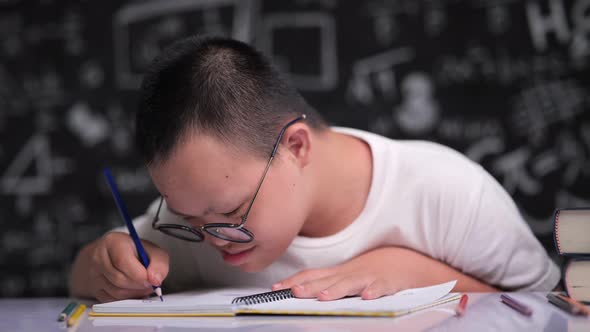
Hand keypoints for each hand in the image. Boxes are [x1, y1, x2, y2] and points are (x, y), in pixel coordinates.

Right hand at [70, 232, 168, 301]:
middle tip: (149, 285)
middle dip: (139, 286)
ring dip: (134, 294)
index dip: (139, 275)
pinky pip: (111, 301)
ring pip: (115, 292)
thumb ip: (159, 262)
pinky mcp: (94, 288)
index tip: (151, 280)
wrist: (112, 255)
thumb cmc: (133, 251)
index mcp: (112, 242)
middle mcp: (98, 257)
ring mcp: (93, 274)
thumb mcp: (151, 250)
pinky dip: (126, 300)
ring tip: (143, 287)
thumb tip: (156, 280)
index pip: (122, 261)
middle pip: (119, 279)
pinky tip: (133, 292)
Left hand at [272, 247, 471, 300]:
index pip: (312, 275)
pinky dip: (374, 291)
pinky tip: (367, 297)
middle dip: (309, 287)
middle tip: (293, 292)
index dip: (294, 281)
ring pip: (351, 284)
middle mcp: (351, 273)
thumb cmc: (374, 269)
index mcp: (340, 272)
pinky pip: (382, 287)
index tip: (276, 288)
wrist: (408, 261)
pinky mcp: (389, 283)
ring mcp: (369, 277)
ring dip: (336, 290)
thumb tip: (299, 288)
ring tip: (323, 297)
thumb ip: (326, 281)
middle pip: (327, 280)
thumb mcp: (348, 274)